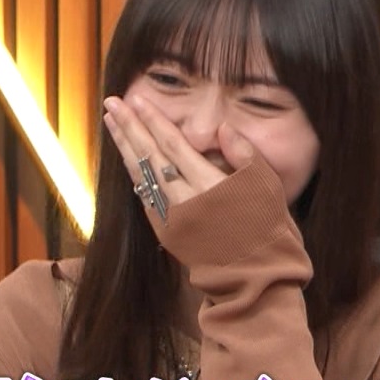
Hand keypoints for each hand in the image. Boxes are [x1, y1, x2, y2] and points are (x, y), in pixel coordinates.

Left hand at [103, 95, 256, 219]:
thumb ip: (244, 155)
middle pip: (149, 157)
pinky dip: (134, 174)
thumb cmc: (268, 231)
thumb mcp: (267, 188)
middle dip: (130, 127)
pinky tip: (127, 158)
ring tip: (111, 123)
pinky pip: (145, 197)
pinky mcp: (167, 234)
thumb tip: (222, 127)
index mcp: (210, 187)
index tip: (139, 100)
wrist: (256, 278)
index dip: (154, 121)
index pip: (173, 145)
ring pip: (141, 177)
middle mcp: (185, 202)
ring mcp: (172, 220)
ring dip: (124, 147)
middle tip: (113, 103)